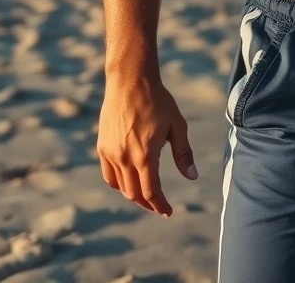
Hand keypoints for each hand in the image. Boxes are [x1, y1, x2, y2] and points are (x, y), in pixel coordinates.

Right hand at [97, 74, 197, 215]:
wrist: (130, 82)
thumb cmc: (158, 101)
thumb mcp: (177, 125)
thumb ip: (183, 153)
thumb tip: (192, 177)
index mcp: (145, 155)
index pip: (151, 191)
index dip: (160, 205)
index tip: (168, 212)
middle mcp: (124, 158)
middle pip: (134, 194)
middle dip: (148, 203)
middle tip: (159, 206)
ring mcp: (110, 153)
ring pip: (120, 187)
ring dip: (133, 195)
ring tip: (146, 195)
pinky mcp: (102, 147)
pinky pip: (109, 175)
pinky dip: (119, 183)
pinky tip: (129, 181)